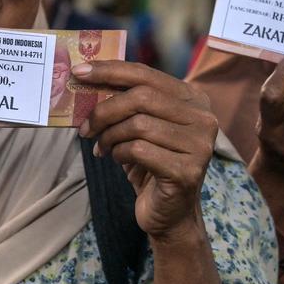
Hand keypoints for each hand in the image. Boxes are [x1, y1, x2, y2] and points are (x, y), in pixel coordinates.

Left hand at [76, 61, 218, 239]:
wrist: (169, 212)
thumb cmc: (150, 162)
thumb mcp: (140, 125)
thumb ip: (125, 101)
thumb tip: (85, 77)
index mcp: (192, 98)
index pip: (146, 74)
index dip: (110, 70)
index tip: (79, 72)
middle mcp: (203, 117)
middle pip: (141, 97)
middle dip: (105, 110)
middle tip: (86, 127)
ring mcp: (200, 145)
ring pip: (138, 124)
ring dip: (110, 136)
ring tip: (103, 147)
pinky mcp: (188, 170)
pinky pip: (140, 150)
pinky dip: (120, 153)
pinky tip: (118, 160)